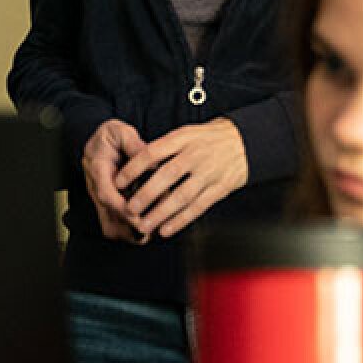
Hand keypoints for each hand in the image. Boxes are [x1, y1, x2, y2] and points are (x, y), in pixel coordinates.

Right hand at [82, 120, 148, 242]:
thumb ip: (134, 144)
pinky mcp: (105, 206)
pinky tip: (145, 231)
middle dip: (128, 228)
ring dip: (128, 234)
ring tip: (149, 233)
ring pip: (109, 227)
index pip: (105, 194)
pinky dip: (128, 233)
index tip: (137, 217)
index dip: (120, 208)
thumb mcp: (120, 132)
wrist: (98, 142)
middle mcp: (96, 188)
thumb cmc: (110, 138)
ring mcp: (100, 200)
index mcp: (97, 169)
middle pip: (107, 218)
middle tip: (149, 231)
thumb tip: (151, 160)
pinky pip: (113, 227)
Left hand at [116, 119, 246, 238]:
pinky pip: (198, 207)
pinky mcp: (220, 188)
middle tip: (129, 209)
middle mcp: (195, 155)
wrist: (244, 142)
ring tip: (144, 225)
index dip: (133, 168)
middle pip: (167, 176)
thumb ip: (163, 148)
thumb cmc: (207, 139)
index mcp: (183, 139)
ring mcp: (209, 173)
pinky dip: (181, 220)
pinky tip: (166, 229)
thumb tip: (134, 164)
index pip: (153, 152)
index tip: (118, 181)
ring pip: (182, 196)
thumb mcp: (185, 133)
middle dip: (146, 194)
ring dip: (161, 213)